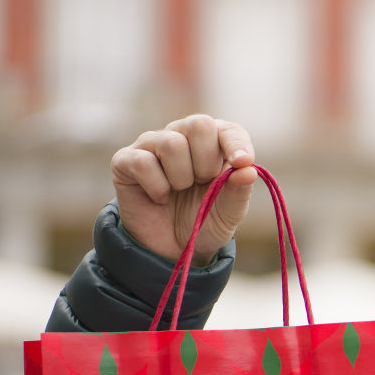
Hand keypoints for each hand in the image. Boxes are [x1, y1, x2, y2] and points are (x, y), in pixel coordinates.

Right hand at [110, 114, 256, 267]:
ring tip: (179, 191)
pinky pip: (143, 162)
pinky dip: (157, 187)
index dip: (235, 143)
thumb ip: (239, 191)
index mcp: (212, 144)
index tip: (241, 163)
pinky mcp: (126, 160)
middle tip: (202, 184)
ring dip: (181, 178)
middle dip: (206, 162)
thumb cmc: (203, 223)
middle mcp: (181, 136)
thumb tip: (248, 170)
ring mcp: (152, 145)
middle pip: (199, 125)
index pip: (227, 128)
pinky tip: (159, 197)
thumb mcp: (228, 213)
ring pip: (171, 143)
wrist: (171, 250)